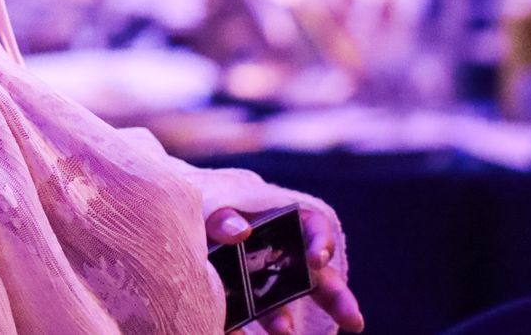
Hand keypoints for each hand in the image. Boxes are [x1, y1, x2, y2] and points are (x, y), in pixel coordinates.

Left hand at [208, 205, 362, 333]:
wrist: (176, 234)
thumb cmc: (198, 214)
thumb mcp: (206, 208)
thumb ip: (219, 216)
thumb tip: (240, 229)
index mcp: (276, 225)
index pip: (312, 227)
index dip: (321, 241)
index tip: (316, 259)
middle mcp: (278, 259)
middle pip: (315, 277)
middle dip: (337, 298)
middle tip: (354, 320)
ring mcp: (260, 286)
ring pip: (283, 307)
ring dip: (285, 322)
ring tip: (284, 333)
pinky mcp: (238, 307)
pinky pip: (249, 322)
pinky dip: (241, 330)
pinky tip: (236, 334)